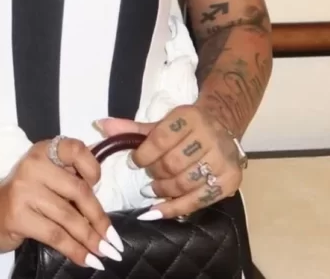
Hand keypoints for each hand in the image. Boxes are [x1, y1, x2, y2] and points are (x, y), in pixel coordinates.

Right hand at [0, 137, 123, 268]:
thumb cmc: (26, 194)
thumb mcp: (47, 177)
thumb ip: (71, 178)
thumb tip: (105, 199)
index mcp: (44, 151)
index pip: (75, 149)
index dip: (92, 167)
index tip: (99, 186)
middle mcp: (33, 165)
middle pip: (77, 190)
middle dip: (99, 218)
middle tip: (113, 240)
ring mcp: (23, 189)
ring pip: (68, 217)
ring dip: (91, 239)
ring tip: (105, 253)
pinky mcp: (17, 215)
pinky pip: (55, 235)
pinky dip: (75, 250)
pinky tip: (86, 260)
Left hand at [96, 106, 243, 218]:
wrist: (221, 125)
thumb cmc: (185, 126)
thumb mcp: (160, 123)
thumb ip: (131, 128)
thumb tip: (100, 125)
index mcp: (189, 118)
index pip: (160, 140)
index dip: (143, 154)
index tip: (135, 162)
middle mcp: (208, 137)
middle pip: (172, 164)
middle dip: (154, 173)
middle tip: (148, 175)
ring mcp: (222, 161)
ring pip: (184, 183)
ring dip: (163, 190)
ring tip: (154, 188)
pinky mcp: (229, 181)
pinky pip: (198, 201)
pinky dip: (174, 208)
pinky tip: (157, 210)